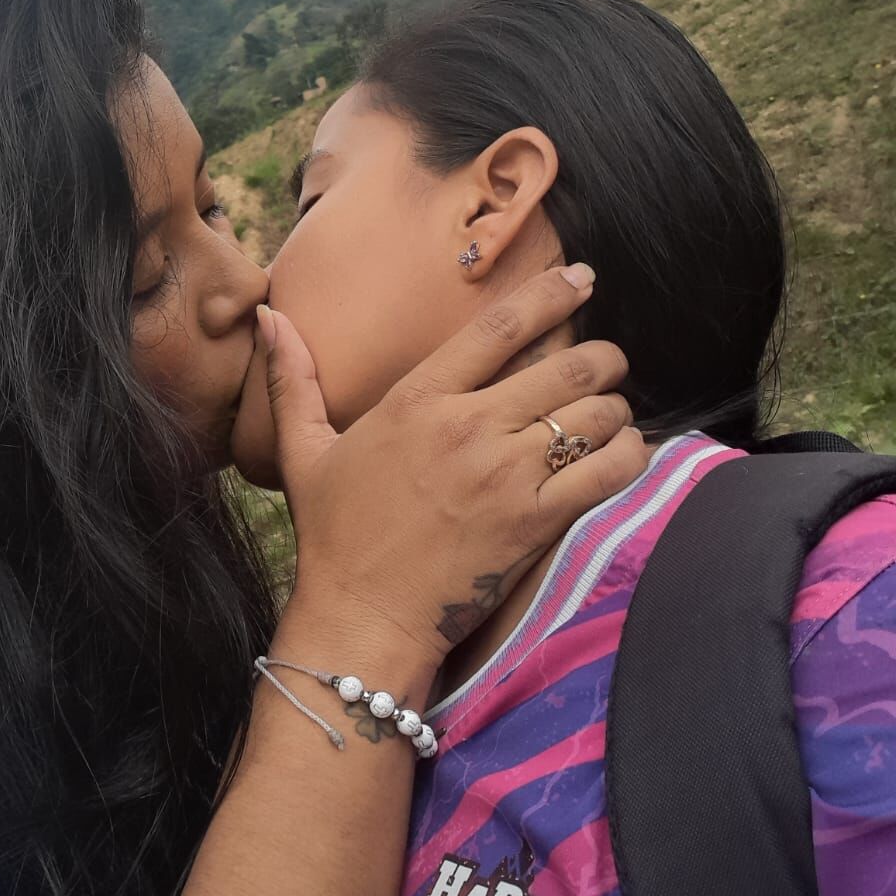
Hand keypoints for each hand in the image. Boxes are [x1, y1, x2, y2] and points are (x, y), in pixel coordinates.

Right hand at [259, 265, 644, 672]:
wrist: (362, 617)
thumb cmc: (333, 535)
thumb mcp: (303, 451)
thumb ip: (293, 378)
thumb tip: (267, 315)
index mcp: (418, 400)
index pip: (499, 328)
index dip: (551, 294)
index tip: (582, 279)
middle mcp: (468, 428)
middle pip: (567, 364)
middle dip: (604, 356)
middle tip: (610, 361)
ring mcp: (506, 476)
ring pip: (596, 414)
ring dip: (615, 408)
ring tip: (612, 413)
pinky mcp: (535, 523)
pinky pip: (607, 472)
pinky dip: (628, 456)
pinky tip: (624, 454)